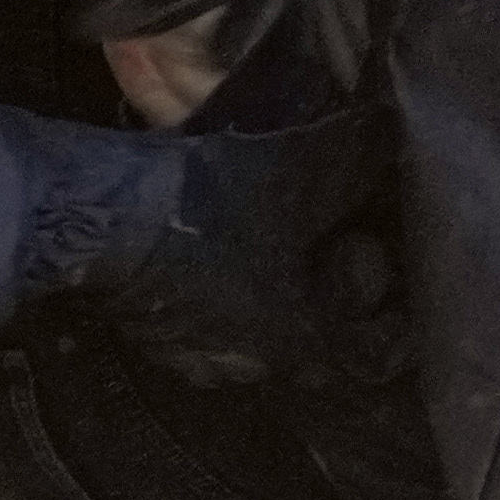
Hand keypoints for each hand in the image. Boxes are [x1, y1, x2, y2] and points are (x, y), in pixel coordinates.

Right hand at [17, 108, 393, 388]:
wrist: (95, 217)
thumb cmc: (210, 208)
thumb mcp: (302, 169)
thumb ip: (359, 159)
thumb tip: (394, 133)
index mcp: (301, 346)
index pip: (372, 358)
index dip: (397, 322)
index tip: (403, 282)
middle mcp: (250, 366)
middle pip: (315, 341)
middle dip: (333, 293)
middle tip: (345, 238)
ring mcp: (191, 353)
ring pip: (258, 327)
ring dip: (278, 287)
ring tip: (287, 230)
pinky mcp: (149, 326)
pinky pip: (209, 311)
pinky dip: (229, 279)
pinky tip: (224, 233)